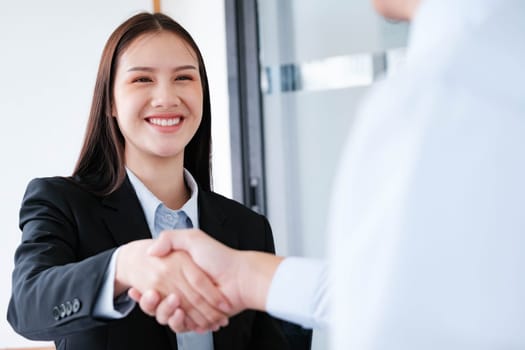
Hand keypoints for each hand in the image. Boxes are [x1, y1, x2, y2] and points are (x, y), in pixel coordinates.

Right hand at [129, 229, 283, 331]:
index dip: (143, 289)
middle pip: (157, 303)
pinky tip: (178, 312)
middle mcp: (183, 290)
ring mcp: (190, 306)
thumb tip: (150, 250)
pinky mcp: (198, 319)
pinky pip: (181, 325)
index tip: (138, 288)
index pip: (154, 285)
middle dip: (150, 302)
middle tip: (151, 294)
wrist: (241, 277)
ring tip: (170, 302)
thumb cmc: (220, 257)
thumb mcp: (193, 239)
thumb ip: (170, 239)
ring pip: (165, 316)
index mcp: (178, 274)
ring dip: (163, 311)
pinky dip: (178, 321)